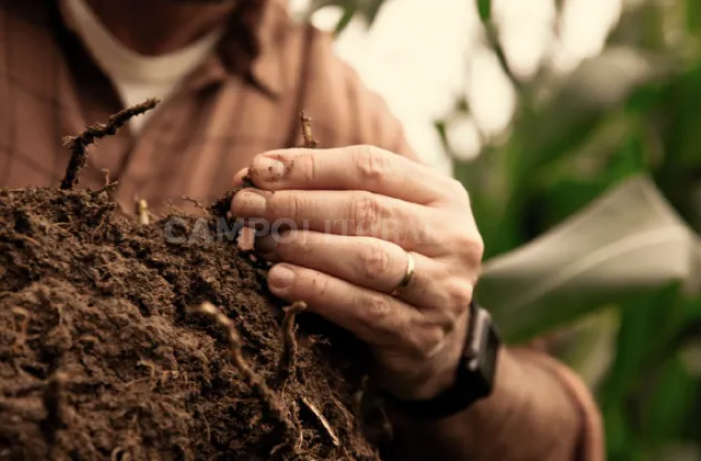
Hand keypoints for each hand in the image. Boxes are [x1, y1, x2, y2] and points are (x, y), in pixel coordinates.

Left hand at [230, 145, 483, 399]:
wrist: (430, 341)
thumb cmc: (390, 261)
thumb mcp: (377, 220)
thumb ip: (328, 192)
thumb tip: (255, 174)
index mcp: (442, 196)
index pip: (371, 166)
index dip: (310, 166)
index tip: (258, 170)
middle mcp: (453, 238)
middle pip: (366, 210)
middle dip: (297, 205)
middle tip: (247, 207)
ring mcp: (442, 289)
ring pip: (366, 258)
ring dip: (304, 246)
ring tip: (260, 242)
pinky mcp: (420, 333)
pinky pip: (362, 308)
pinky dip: (316, 291)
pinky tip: (279, 280)